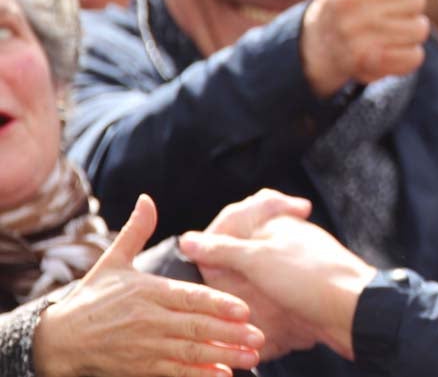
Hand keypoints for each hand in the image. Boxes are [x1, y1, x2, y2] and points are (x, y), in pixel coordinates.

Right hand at [32, 195, 262, 376]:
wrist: (58, 339)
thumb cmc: (91, 297)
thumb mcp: (113, 261)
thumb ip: (136, 231)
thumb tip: (147, 198)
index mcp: (149, 292)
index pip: (190, 298)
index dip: (218, 305)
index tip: (244, 310)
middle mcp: (150, 320)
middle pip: (196, 328)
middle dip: (231, 333)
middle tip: (259, 337)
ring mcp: (145, 346)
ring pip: (190, 352)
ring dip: (222, 356)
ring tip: (251, 358)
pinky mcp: (140, 367)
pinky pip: (174, 372)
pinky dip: (198, 375)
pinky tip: (221, 375)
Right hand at [181, 216, 374, 360]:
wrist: (352, 312)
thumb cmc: (310, 277)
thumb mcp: (258, 259)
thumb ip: (223, 249)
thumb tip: (188, 240)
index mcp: (274, 223)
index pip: (236, 216)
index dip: (214, 235)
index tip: (197, 256)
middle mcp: (282, 242)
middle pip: (242, 250)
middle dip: (226, 270)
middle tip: (214, 286)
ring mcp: (291, 268)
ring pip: (253, 277)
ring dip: (240, 294)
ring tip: (231, 309)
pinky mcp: (298, 293)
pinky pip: (268, 297)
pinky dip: (257, 310)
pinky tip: (250, 324)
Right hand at [301, 0, 429, 96]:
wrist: (321, 39)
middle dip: (405, 3)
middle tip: (378, 5)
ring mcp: (356, 33)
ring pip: (418, 28)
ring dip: (406, 29)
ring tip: (379, 25)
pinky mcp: (366, 64)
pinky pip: (414, 57)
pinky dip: (404, 55)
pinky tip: (381, 47)